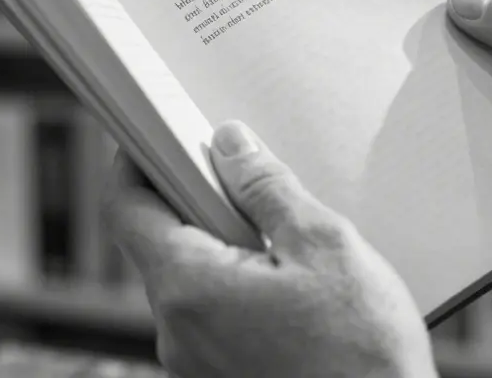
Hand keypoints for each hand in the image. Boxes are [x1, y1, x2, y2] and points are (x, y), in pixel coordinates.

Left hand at [102, 121, 437, 377]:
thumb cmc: (364, 359)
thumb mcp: (325, 246)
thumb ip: (268, 188)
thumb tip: (232, 146)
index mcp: (190, 290)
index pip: (127, 209)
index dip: (136, 162)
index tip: (154, 135)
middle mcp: (177, 333)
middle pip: (160, 243)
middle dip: (199, 205)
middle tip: (247, 185)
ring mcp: (193, 364)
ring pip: (190, 282)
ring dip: (225, 252)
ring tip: (286, 250)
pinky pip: (210, 318)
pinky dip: (237, 291)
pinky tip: (290, 292)